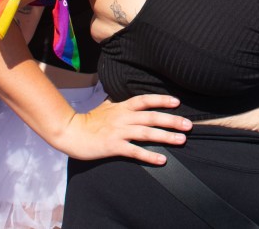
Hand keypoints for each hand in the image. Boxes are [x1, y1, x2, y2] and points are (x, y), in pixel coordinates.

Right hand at [56, 94, 192, 164]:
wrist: (70, 132)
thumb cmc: (88, 121)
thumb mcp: (105, 107)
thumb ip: (118, 103)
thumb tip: (126, 99)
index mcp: (122, 107)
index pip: (145, 100)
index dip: (162, 100)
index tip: (177, 102)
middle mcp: (123, 117)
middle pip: (152, 117)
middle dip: (172, 120)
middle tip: (189, 125)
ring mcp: (119, 132)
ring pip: (147, 133)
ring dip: (166, 136)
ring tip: (181, 140)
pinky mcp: (113, 146)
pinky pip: (135, 151)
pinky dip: (149, 155)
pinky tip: (162, 159)